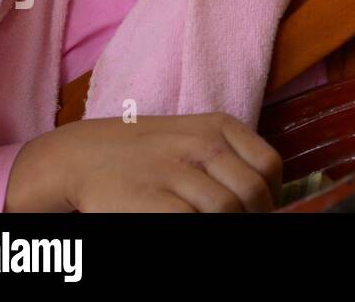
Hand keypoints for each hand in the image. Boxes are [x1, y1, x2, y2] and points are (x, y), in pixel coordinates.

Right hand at [4, 112, 282, 212]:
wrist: (83, 154)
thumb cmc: (148, 153)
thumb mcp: (195, 138)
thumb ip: (231, 160)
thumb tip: (267, 198)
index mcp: (219, 126)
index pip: (269, 165)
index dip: (272, 195)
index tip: (261, 209)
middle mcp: (202, 144)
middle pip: (252, 192)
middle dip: (253, 216)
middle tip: (238, 222)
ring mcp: (176, 170)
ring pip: (227, 209)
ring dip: (228, 223)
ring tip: (212, 224)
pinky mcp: (152, 198)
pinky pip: (193, 221)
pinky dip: (200, 229)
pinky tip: (190, 226)